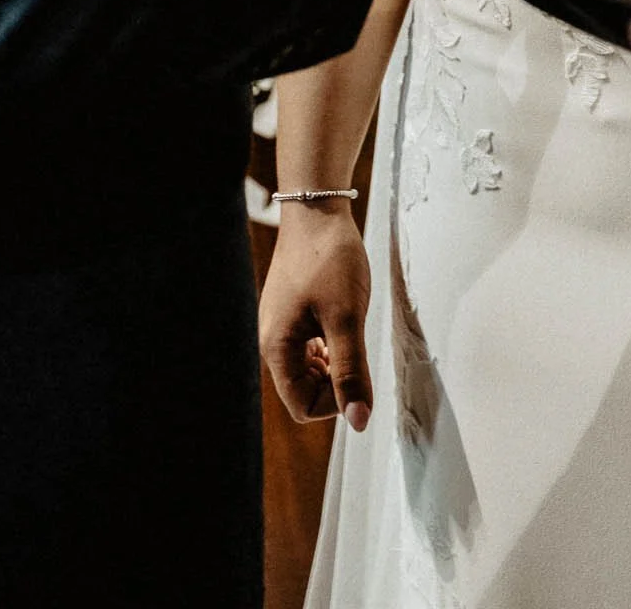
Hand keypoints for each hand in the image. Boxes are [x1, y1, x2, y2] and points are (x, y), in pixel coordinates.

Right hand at [259, 208, 373, 427]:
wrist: (317, 208)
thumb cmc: (329, 258)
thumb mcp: (346, 319)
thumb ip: (351, 372)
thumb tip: (358, 420)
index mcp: (277, 348)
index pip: (302, 408)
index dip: (334, 402)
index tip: (355, 372)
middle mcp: (272, 340)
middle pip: (304, 391)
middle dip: (334, 381)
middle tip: (354, 346)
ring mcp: (281, 325)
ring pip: (309, 369)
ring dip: (334, 362)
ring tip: (348, 330)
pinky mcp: (292, 311)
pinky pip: (309, 346)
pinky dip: (329, 344)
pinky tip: (341, 320)